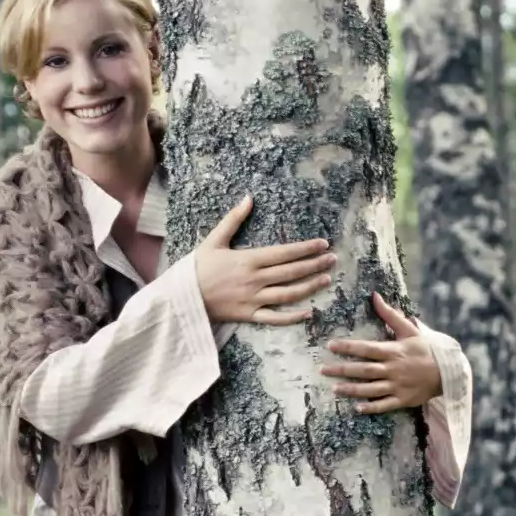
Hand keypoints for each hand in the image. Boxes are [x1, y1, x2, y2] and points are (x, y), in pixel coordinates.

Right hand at [193, 195, 335, 324]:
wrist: (181, 298)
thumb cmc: (197, 268)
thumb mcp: (214, 240)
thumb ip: (233, 219)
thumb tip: (248, 197)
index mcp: (248, 259)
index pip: (284, 253)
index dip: (306, 248)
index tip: (323, 244)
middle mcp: (254, 279)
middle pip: (291, 272)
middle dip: (314, 264)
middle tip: (333, 259)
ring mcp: (253, 299)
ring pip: (288, 294)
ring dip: (310, 287)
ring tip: (327, 279)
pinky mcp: (249, 315)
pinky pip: (275, 318)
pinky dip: (292, 317)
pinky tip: (309, 312)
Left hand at [320, 293, 441, 414]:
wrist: (447, 371)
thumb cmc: (425, 349)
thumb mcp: (409, 330)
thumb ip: (390, 314)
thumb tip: (374, 296)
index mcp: (394, 351)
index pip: (367, 348)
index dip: (348, 347)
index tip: (330, 345)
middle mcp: (393, 369)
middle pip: (364, 370)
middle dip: (343, 370)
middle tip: (323, 369)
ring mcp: (398, 386)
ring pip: (371, 389)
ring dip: (352, 390)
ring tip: (335, 389)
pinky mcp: (403, 399)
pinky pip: (385, 404)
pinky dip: (371, 407)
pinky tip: (357, 408)